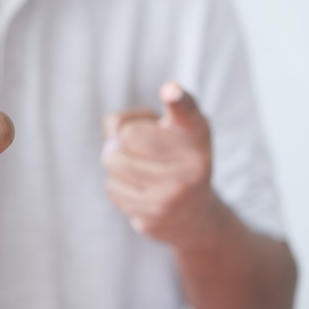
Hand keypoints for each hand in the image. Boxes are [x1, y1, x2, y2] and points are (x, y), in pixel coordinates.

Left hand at [101, 81, 216, 246]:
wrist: (194, 215)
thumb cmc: (174, 158)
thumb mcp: (170, 129)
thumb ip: (138, 117)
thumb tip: (112, 130)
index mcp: (197, 134)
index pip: (184, 110)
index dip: (176, 97)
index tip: (169, 90)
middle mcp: (193, 164)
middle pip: (127, 135)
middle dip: (124, 140)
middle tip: (143, 151)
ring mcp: (174, 194)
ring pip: (114, 162)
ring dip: (116, 163)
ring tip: (138, 169)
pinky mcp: (154, 218)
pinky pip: (112, 189)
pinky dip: (117, 186)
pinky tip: (139, 191)